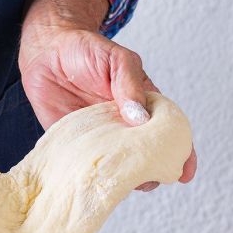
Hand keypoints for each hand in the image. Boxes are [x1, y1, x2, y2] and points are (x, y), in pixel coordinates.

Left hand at [20, 19, 196, 186]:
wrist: (47, 51)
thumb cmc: (87, 51)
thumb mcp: (117, 60)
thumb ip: (130, 84)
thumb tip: (141, 117)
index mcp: (142, 106)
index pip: (167, 132)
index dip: (180, 152)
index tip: (185, 172)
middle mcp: (123, 126)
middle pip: (144, 155)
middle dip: (151, 171)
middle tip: (149, 179)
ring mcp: (100, 136)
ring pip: (116, 165)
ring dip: (121, 176)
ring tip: (122, 182)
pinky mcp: (74, 142)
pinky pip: (84, 162)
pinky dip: (89, 173)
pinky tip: (92, 179)